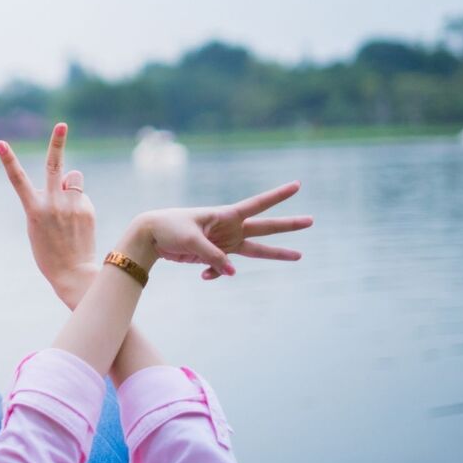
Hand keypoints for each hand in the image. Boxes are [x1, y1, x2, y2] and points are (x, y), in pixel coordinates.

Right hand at [0, 123, 96, 301]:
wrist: (72, 273)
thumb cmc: (49, 250)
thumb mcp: (38, 225)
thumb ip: (48, 198)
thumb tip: (67, 179)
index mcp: (34, 209)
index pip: (18, 180)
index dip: (8, 160)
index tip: (0, 143)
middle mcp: (53, 204)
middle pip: (54, 166)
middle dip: (57, 143)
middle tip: (62, 125)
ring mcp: (72, 206)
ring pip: (73, 179)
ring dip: (70, 186)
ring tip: (69, 208)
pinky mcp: (87, 209)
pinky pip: (81, 196)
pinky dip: (79, 204)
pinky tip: (78, 223)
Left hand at [123, 181, 313, 279]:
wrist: (150, 236)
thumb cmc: (169, 229)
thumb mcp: (191, 240)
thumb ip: (214, 257)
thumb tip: (233, 273)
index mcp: (225, 215)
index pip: (257, 204)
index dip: (278, 196)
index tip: (297, 185)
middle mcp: (229, 228)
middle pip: (265, 227)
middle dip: (288, 225)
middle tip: (312, 220)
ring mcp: (224, 242)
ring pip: (256, 249)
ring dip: (276, 254)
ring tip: (299, 256)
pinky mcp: (214, 255)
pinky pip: (225, 268)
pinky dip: (217, 273)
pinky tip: (204, 276)